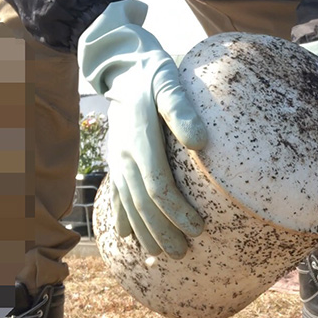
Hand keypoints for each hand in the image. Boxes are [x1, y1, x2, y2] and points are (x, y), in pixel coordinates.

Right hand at [77, 0, 206, 258]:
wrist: (123, 63)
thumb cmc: (153, 71)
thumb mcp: (170, 80)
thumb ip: (182, 110)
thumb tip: (200, 141)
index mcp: (139, 138)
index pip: (157, 185)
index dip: (176, 211)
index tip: (197, 228)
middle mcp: (123, 152)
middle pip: (142, 202)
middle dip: (161, 230)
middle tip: (182, 253)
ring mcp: (117, 157)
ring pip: (128, 203)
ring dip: (144, 231)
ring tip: (159, 254)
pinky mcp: (117, 157)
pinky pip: (118, 194)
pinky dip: (124, 218)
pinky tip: (129, 237)